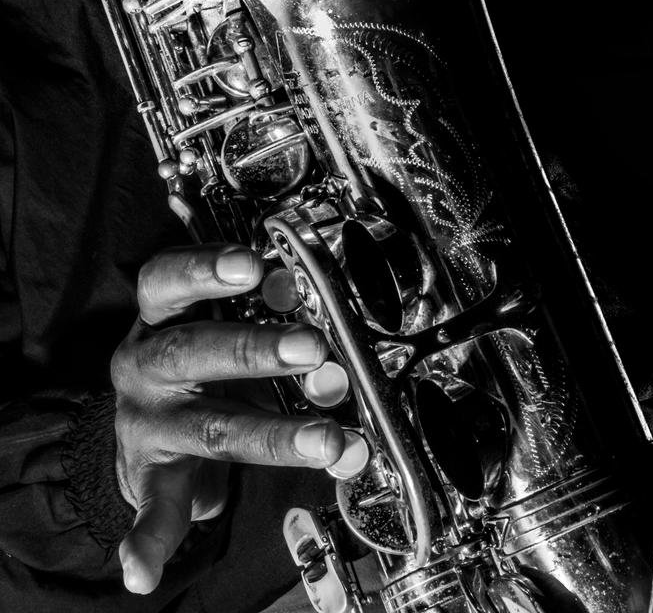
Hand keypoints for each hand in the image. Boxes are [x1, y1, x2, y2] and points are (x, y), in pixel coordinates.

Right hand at [110, 243, 342, 595]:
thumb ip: (269, 318)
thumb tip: (320, 326)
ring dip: (273, 435)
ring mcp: (148, 424)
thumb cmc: (198, 362)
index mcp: (160, 318)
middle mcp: (146, 364)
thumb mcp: (222, 328)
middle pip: (192, 351)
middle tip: (313, 347)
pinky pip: (152, 510)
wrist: (144, 430)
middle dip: (256, 349)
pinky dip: (148, 539)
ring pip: (210, 426)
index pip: (168, 281)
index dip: (206, 269)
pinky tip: (143, 570)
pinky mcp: (151, 479)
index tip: (253, 264)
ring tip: (328, 442)